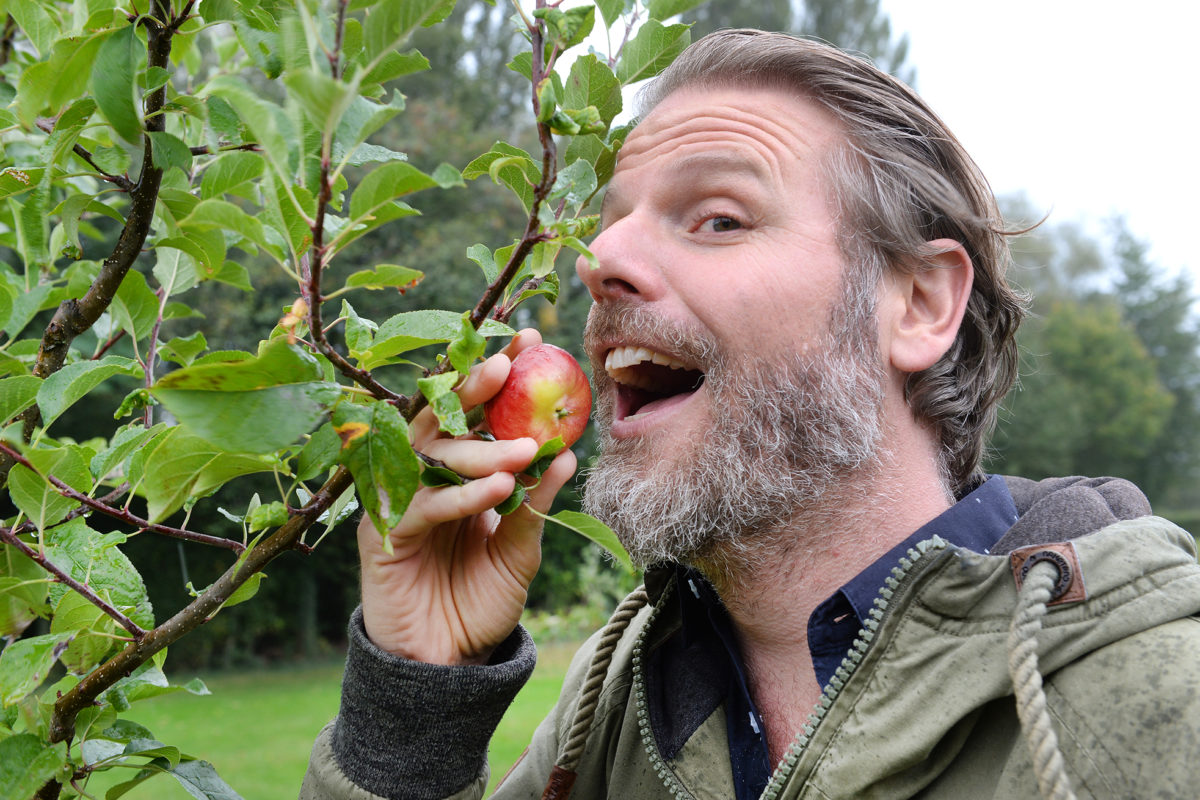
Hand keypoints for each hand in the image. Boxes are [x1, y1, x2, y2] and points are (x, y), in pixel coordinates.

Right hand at [358, 330, 578, 664]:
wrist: (446, 663)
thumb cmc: (481, 600)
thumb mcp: (519, 549)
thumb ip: (534, 504)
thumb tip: (567, 451)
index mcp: (452, 470)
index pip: (471, 411)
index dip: (494, 374)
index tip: (532, 340)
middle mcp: (420, 475)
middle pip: (437, 416)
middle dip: (472, 385)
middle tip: (510, 364)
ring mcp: (397, 500)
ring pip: (430, 456)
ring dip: (479, 448)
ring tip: (525, 448)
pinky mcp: (382, 533)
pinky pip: (423, 504)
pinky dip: (461, 494)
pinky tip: (498, 489)